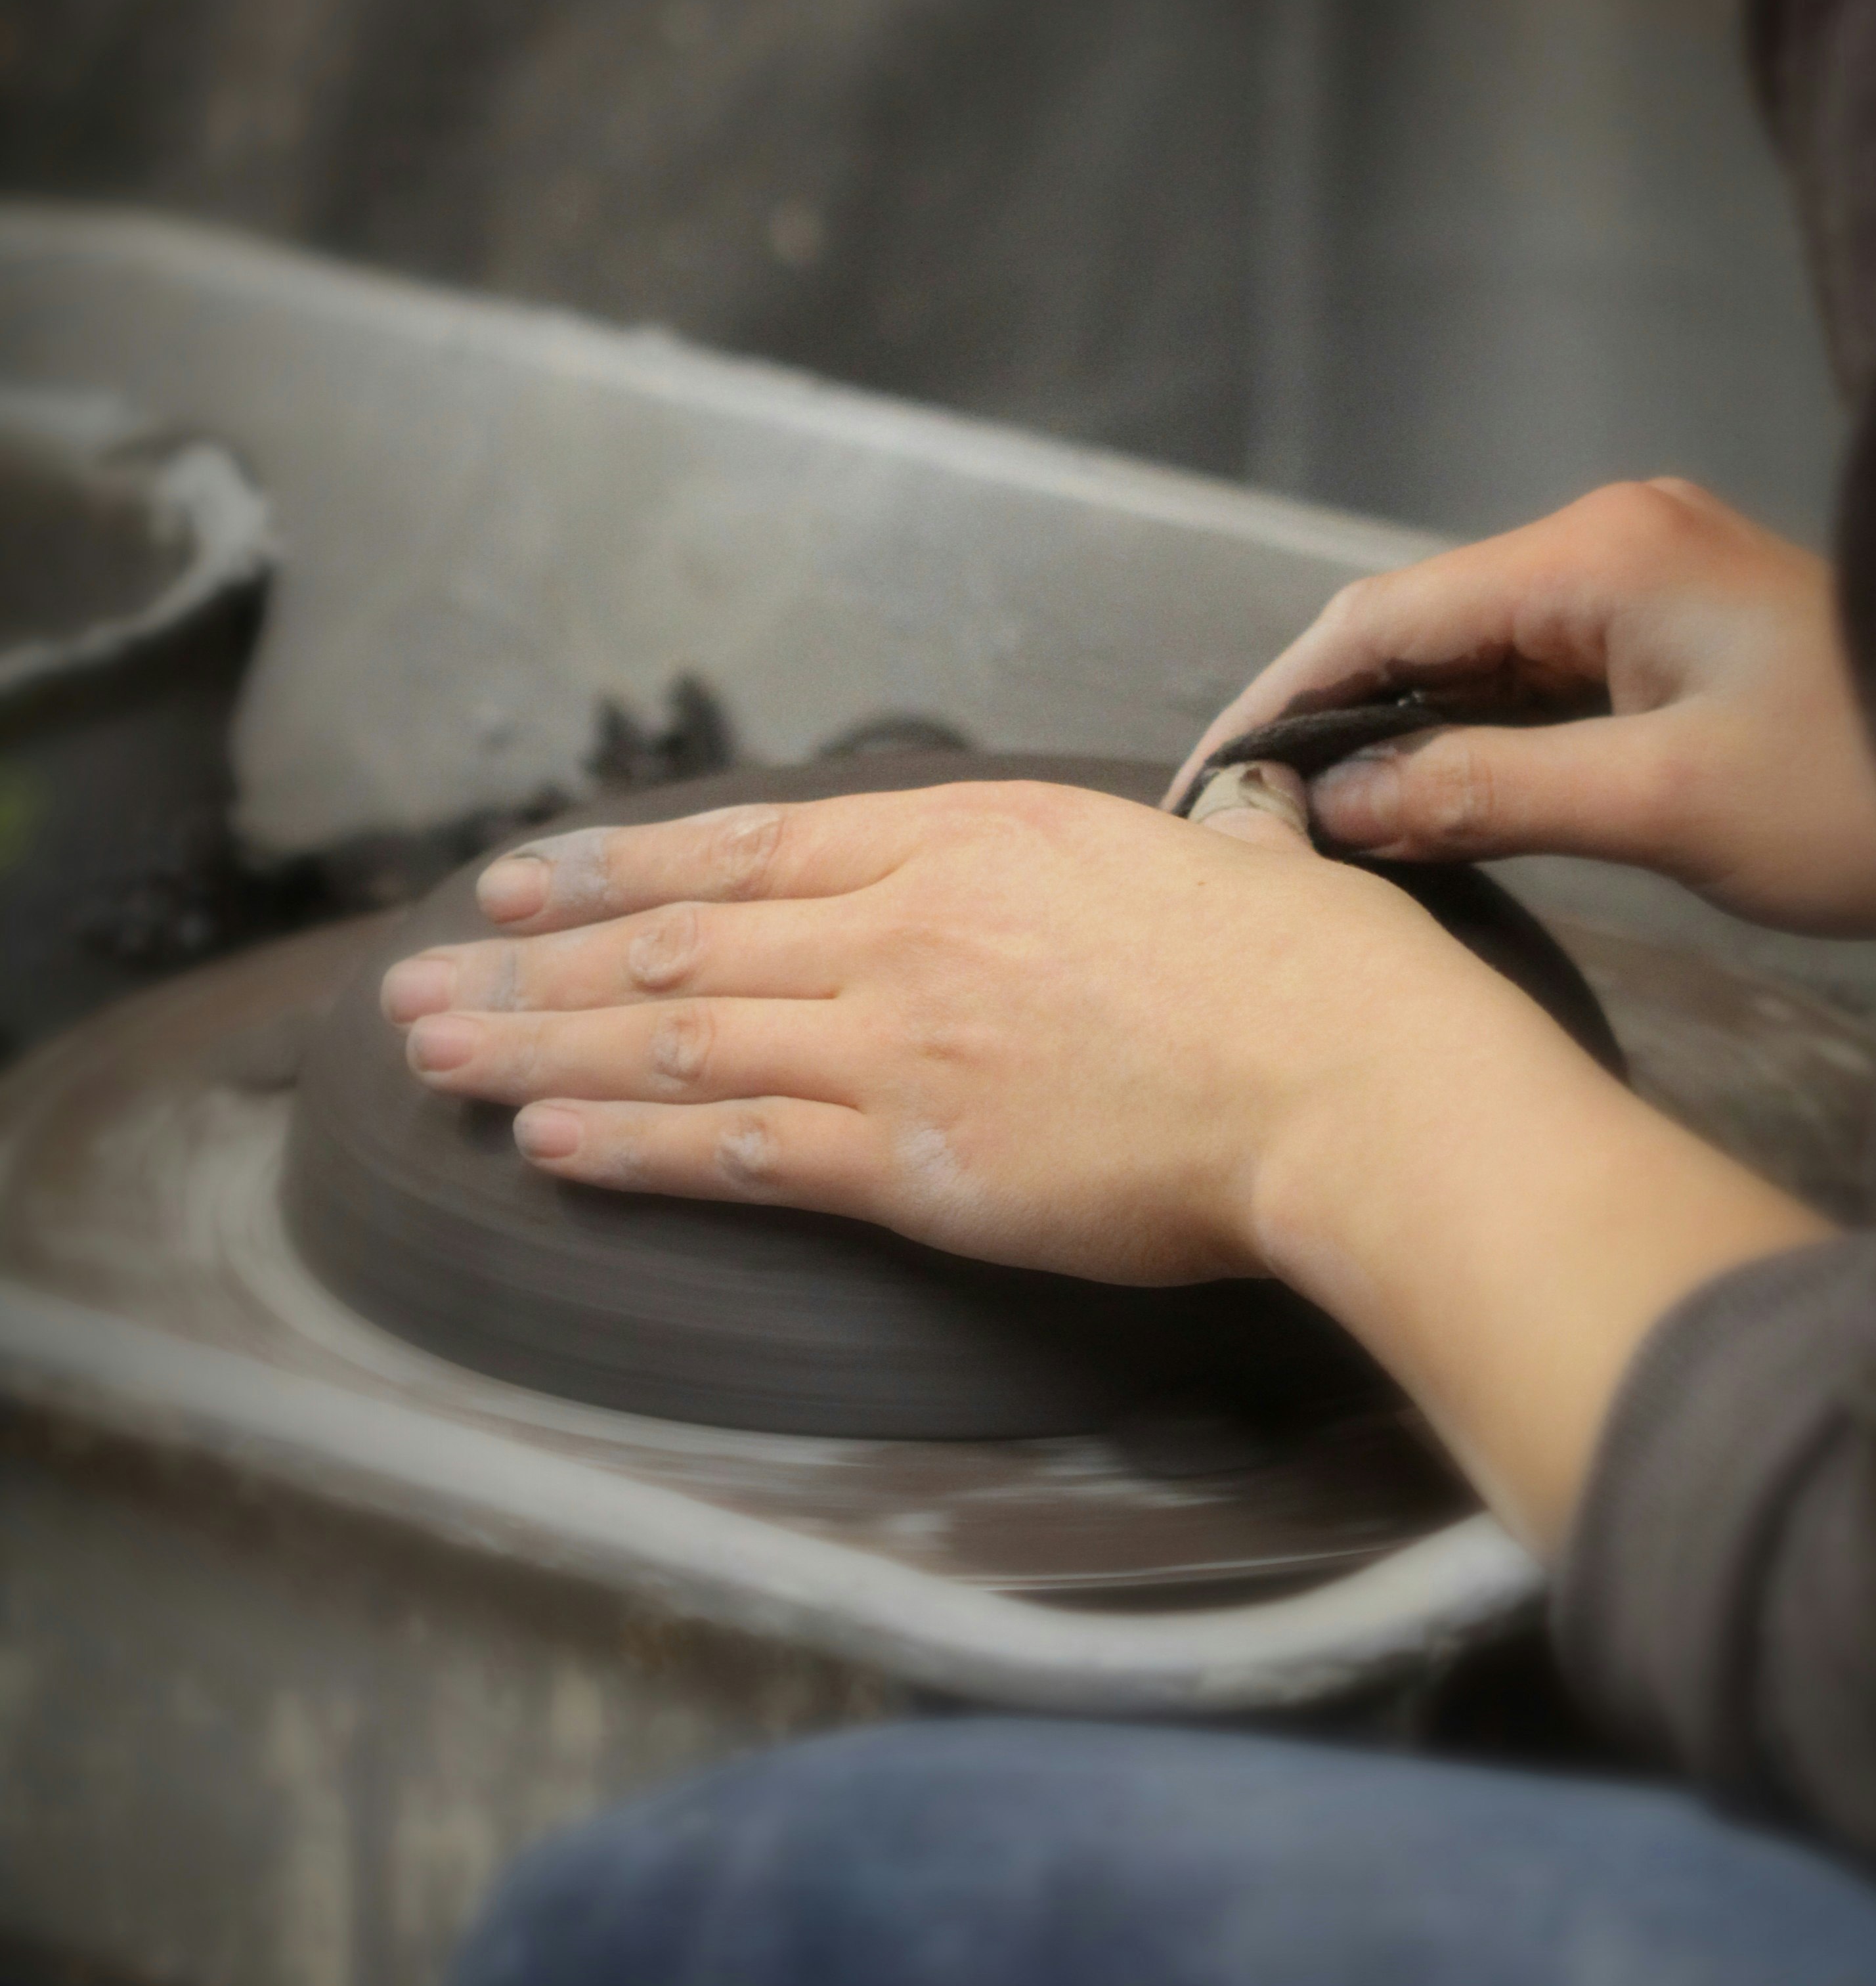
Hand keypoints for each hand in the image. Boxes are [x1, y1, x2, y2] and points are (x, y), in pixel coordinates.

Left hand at [378, 777, 1532, 1283]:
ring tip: (435, 1056)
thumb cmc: (1313, 971)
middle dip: (535, 962)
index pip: (748, 847)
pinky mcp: (914, 1156)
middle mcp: (906, 923)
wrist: (1344, 1071)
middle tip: (421, 979)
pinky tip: (546, 1141)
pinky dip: (631, 1142)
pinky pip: (737, 1146)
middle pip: (679, 939)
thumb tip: (1237, 829)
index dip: (617, 865)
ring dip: (542, 1047)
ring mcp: (899, 1037)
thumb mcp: (1231, 857)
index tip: (525, 879)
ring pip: (677, 1035)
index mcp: (972, 836)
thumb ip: (1194, 842)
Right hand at [1175, 479, 1875, 936]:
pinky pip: (1533, 674)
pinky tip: (1424, 800)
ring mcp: (1644, 578)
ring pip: (1473, 651)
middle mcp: (1610, 538)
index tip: (1212, 783)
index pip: (1388, 613)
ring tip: (1314, 824)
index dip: (1284, 698)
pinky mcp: (1670, 630)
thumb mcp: (1660, 807)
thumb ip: (1483, 793)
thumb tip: (1335, 807)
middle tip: (1250, 822)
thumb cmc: (1861, 794)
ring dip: (1398, 731)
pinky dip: (1471, 733)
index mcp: (1600, 552)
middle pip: (1421, 620)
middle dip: (1329, 716)